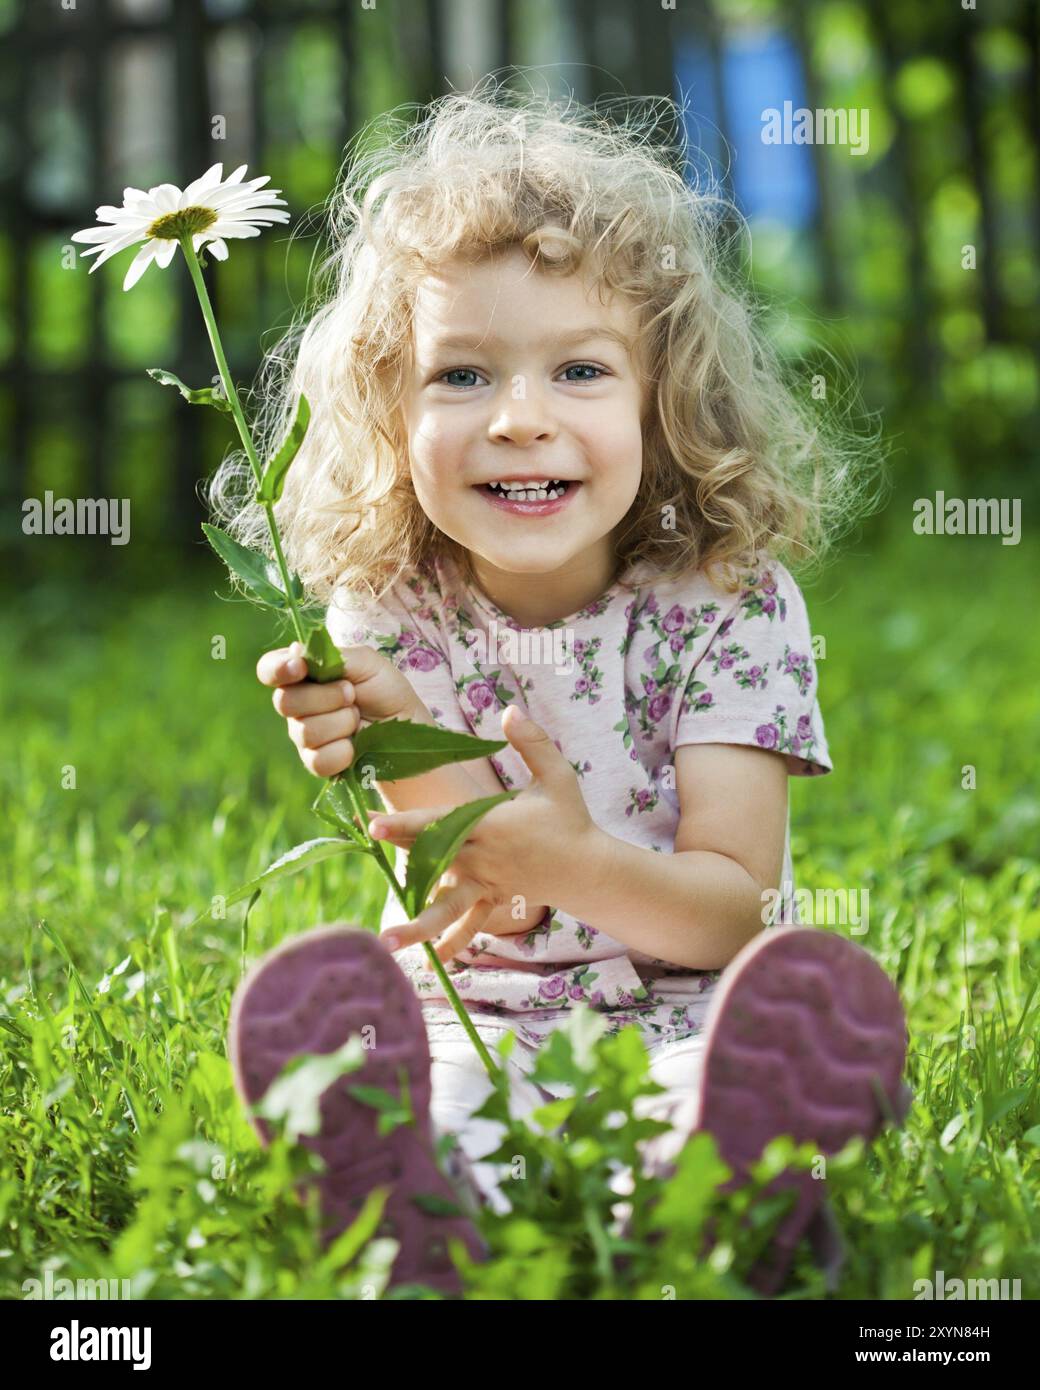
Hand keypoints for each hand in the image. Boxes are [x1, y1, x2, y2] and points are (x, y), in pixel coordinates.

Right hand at [255, 640, 419, 777]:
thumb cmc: (385, 690)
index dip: (277, 669)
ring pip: (305, 732)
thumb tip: (295, 651)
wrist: (406, 727)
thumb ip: (333, 656)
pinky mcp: (317, 763)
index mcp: (304, 675)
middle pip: (285, 702)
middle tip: (352, 694)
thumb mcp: (366, 663)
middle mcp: (297, 704)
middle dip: (326, 697)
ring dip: (341, 723)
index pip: (269, 669)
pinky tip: (356, 745)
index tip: (300, 668)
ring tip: (358, 719)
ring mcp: (304, 735)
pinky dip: (344, 750)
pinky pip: (318, 759)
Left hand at [371, 706, 595, 963]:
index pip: (441, 823)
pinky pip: (470, 924)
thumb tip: (511, 708)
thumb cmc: (570, 817)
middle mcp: (483, 858)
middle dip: (403, 876)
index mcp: (490, 826)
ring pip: (447, 908)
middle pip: (434, 865)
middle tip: (372, 897)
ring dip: (419, 928)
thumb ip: (533, 742)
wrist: (588, 867)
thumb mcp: (557, 775)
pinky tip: (432, 960)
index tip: (375, 825)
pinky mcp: (493, 900)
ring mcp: (487, 884)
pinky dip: (454, 941)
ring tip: (388, 944)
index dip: (407, 824)